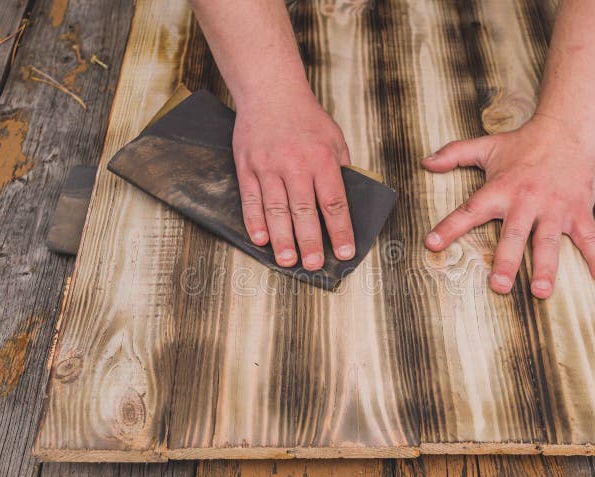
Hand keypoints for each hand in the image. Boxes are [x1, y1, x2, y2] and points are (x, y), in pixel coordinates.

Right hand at [232, 90, 353, 270]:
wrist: (271, 92)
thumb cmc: (307, 118)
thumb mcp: (335, 139)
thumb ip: (341, 171)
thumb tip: (347, 204)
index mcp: (322, 159)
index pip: (334, 202)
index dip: (341, 229)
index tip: (345, 252)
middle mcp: (295, 164)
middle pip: (304, 210)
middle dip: (310, 241)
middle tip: (313, 265)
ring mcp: (268, 166)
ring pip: (276, 209)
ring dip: (282, 238)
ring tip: (287, 260)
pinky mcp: (247, 166)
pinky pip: (251, 199)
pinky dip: (255, 221)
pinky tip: (261, 239)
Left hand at [422, 115, 594, 298]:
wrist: (568, 128)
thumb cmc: (524, 143)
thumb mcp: (486, 147)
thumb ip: (453, 154)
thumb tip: (425, 161)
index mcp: (500, 190)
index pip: (469, 210)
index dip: (449, 227)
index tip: (432, 244)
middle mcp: (526, 201)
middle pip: (514, 235)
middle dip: (506, 261)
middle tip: (499, 286)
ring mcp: (554, 208)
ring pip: (548, 241)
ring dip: (546, 267)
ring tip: (541, 291)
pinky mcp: (578, 211)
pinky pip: (590, 237)